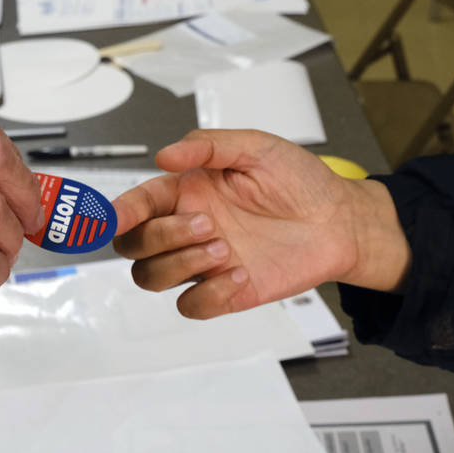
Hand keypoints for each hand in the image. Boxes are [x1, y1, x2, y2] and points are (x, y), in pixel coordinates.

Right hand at [112, 130, 409, 318]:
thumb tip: (164, 155)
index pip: (136, 205)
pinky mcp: (224, 292)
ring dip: (180, 263)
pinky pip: (190, 306)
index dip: (118, 212)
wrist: (339, 221)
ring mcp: (202, 263)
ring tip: (224, 247)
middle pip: (133, 246)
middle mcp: (187, 228)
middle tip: (206, 224)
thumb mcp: (256, 147)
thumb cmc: (300, 182)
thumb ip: (208, 146)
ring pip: (151, 278)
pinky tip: (239, 274)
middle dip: (159, 238)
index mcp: (186, 192)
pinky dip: (207, 294)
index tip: (113, 216)